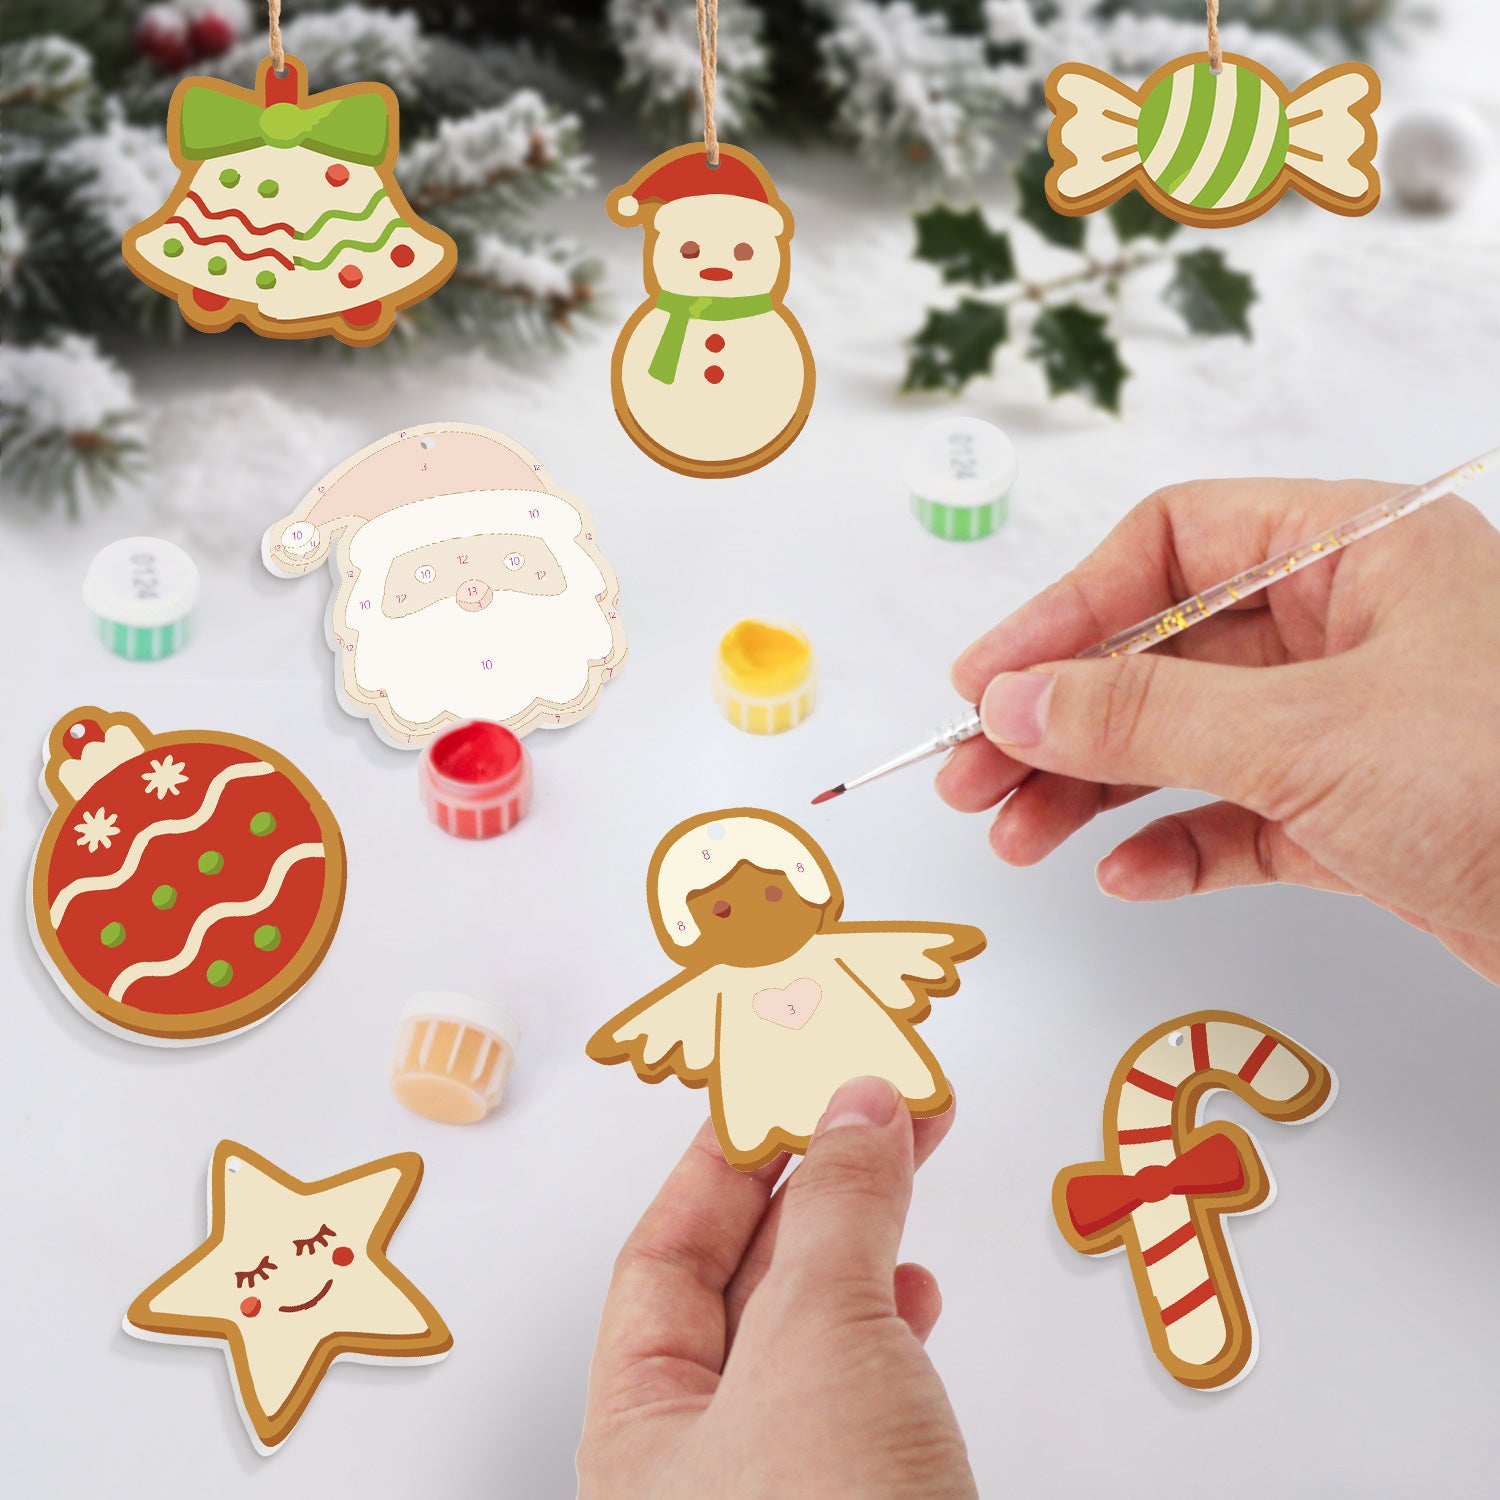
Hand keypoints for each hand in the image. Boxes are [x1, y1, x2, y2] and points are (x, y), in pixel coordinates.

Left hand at [576, 1078, 975, 1499]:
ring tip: (901, 1161)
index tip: (777, 1096)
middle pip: (744, 1282)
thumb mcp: (818, 1336)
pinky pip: (862, 1382)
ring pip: (811, 1329)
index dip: (721, 1163)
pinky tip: (914, 1291)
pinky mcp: (859, 1497)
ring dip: (861, 1242)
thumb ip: (837, 1211)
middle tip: (861, 1108)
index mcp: (640, 1429)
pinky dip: (892, 1321)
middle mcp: (701, 1462)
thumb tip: (855, 1112)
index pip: (663, 1257)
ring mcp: (783, 1483)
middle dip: (813, 1186)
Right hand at [937, 480, 1499, 983]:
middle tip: (974, 778)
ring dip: (1097, 788)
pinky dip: (1179, 843)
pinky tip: (1127, 875)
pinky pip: (1242, 815)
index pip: (1170, 545)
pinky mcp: (1364, 814)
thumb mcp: (1308, 736)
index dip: (1064, 608)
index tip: (988, 681)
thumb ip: (1143, 714)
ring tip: (1017, 838)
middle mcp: (1353, 626)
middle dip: (1062, 718)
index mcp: (1358, 550)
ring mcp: (1357, 723)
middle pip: (1163, 651)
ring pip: (1190, 739)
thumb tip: (1010, 701)